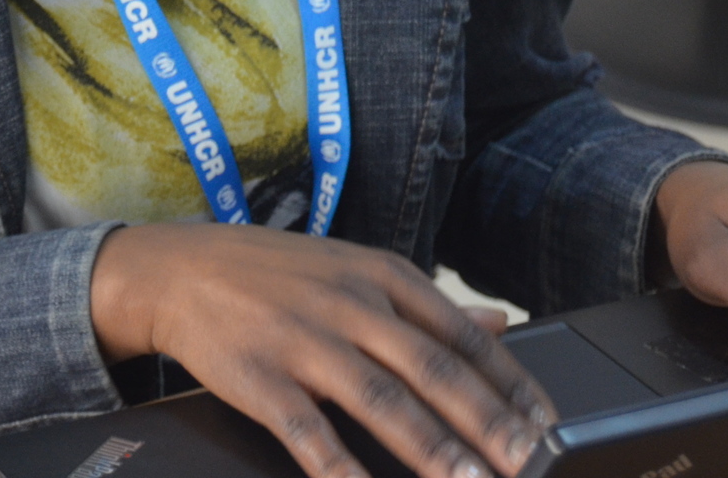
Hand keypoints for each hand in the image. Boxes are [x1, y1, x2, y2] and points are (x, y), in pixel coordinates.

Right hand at [90, 222, 554, 477]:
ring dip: (432, 449)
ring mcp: (304, 341)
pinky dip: (341, 468)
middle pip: (431, 369)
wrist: (179, 269)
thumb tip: (500, 326)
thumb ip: (427, 305)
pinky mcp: (262, 379)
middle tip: (529, 462)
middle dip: (487, 422)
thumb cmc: (277, 275)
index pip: (460, 333)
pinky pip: (310, 432)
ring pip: (382, 400)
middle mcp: (349, 305)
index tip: (547, 424)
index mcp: (380, 277)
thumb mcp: (356, 270)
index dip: (509, 383)